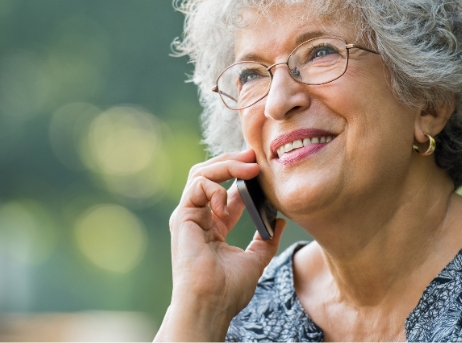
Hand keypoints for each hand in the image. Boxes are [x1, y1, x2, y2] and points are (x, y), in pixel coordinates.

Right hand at [156, 149, 285, 341]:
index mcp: (214, 226)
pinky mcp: (182, 216)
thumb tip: (279, 221)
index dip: (244, 176)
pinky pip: (197, 186)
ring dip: (226, 165)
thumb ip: (266, 241)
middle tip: (255, 157)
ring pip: (201, 173)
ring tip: (249, 168)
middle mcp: (199, 217)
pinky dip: (215, 188)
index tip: (263, 168)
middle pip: (211, 175)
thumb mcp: (255, 261)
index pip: (228, 190)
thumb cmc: (228, 289)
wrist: (210, 304)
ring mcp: (189, 215)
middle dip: (233, 161)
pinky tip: (227, 207)